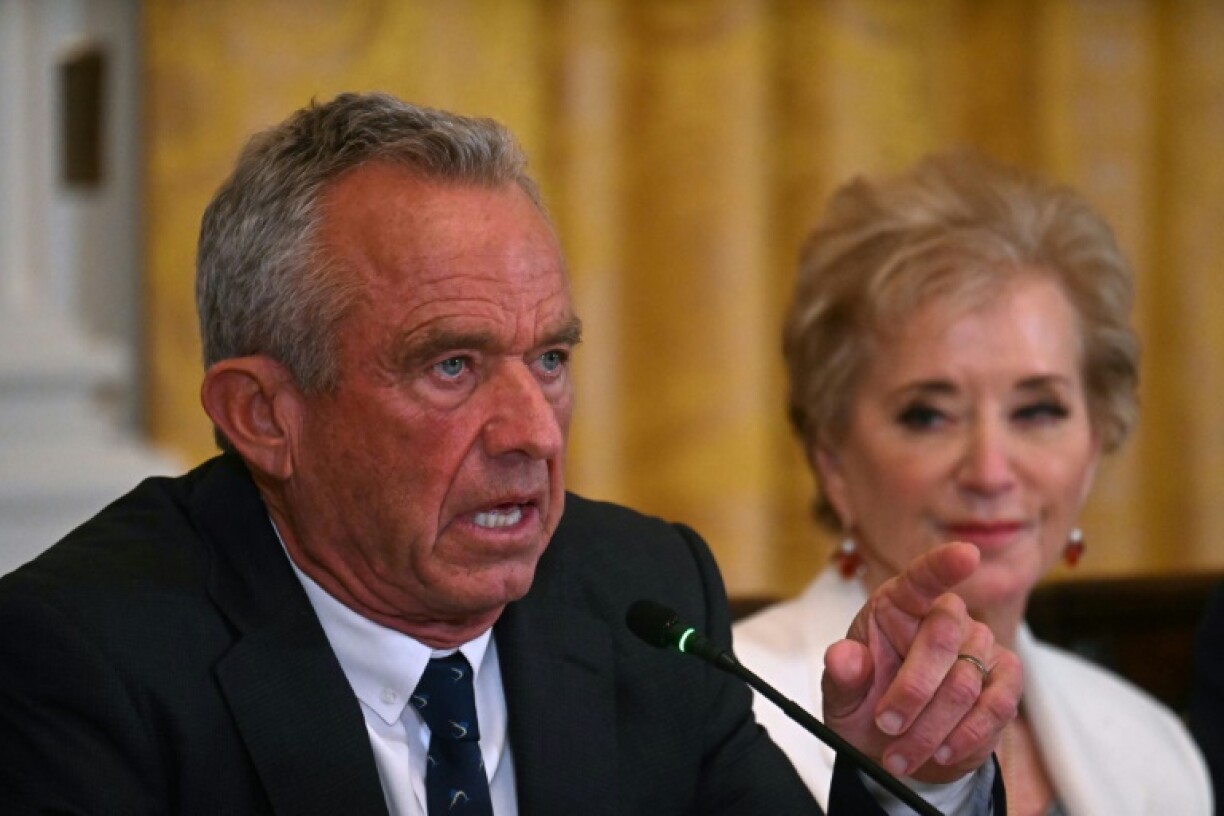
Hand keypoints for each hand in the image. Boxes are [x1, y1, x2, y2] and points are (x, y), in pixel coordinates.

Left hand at [821, 542, 1021, 782]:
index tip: (967, 554)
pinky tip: (942, 752)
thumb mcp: (841, 696)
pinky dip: (966, 736)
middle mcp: (944, 617)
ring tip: (900, 754)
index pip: (922, 578)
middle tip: (886, 726)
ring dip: (931, 727)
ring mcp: (979, 646)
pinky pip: (998, 705)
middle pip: (943, 638)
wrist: (895, 746)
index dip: (945, 565)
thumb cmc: (865, 706)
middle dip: (911, 691)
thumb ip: (842, 676)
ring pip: (967, 682)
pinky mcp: (1004, 679)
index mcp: (899, 605)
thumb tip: (843, 658)